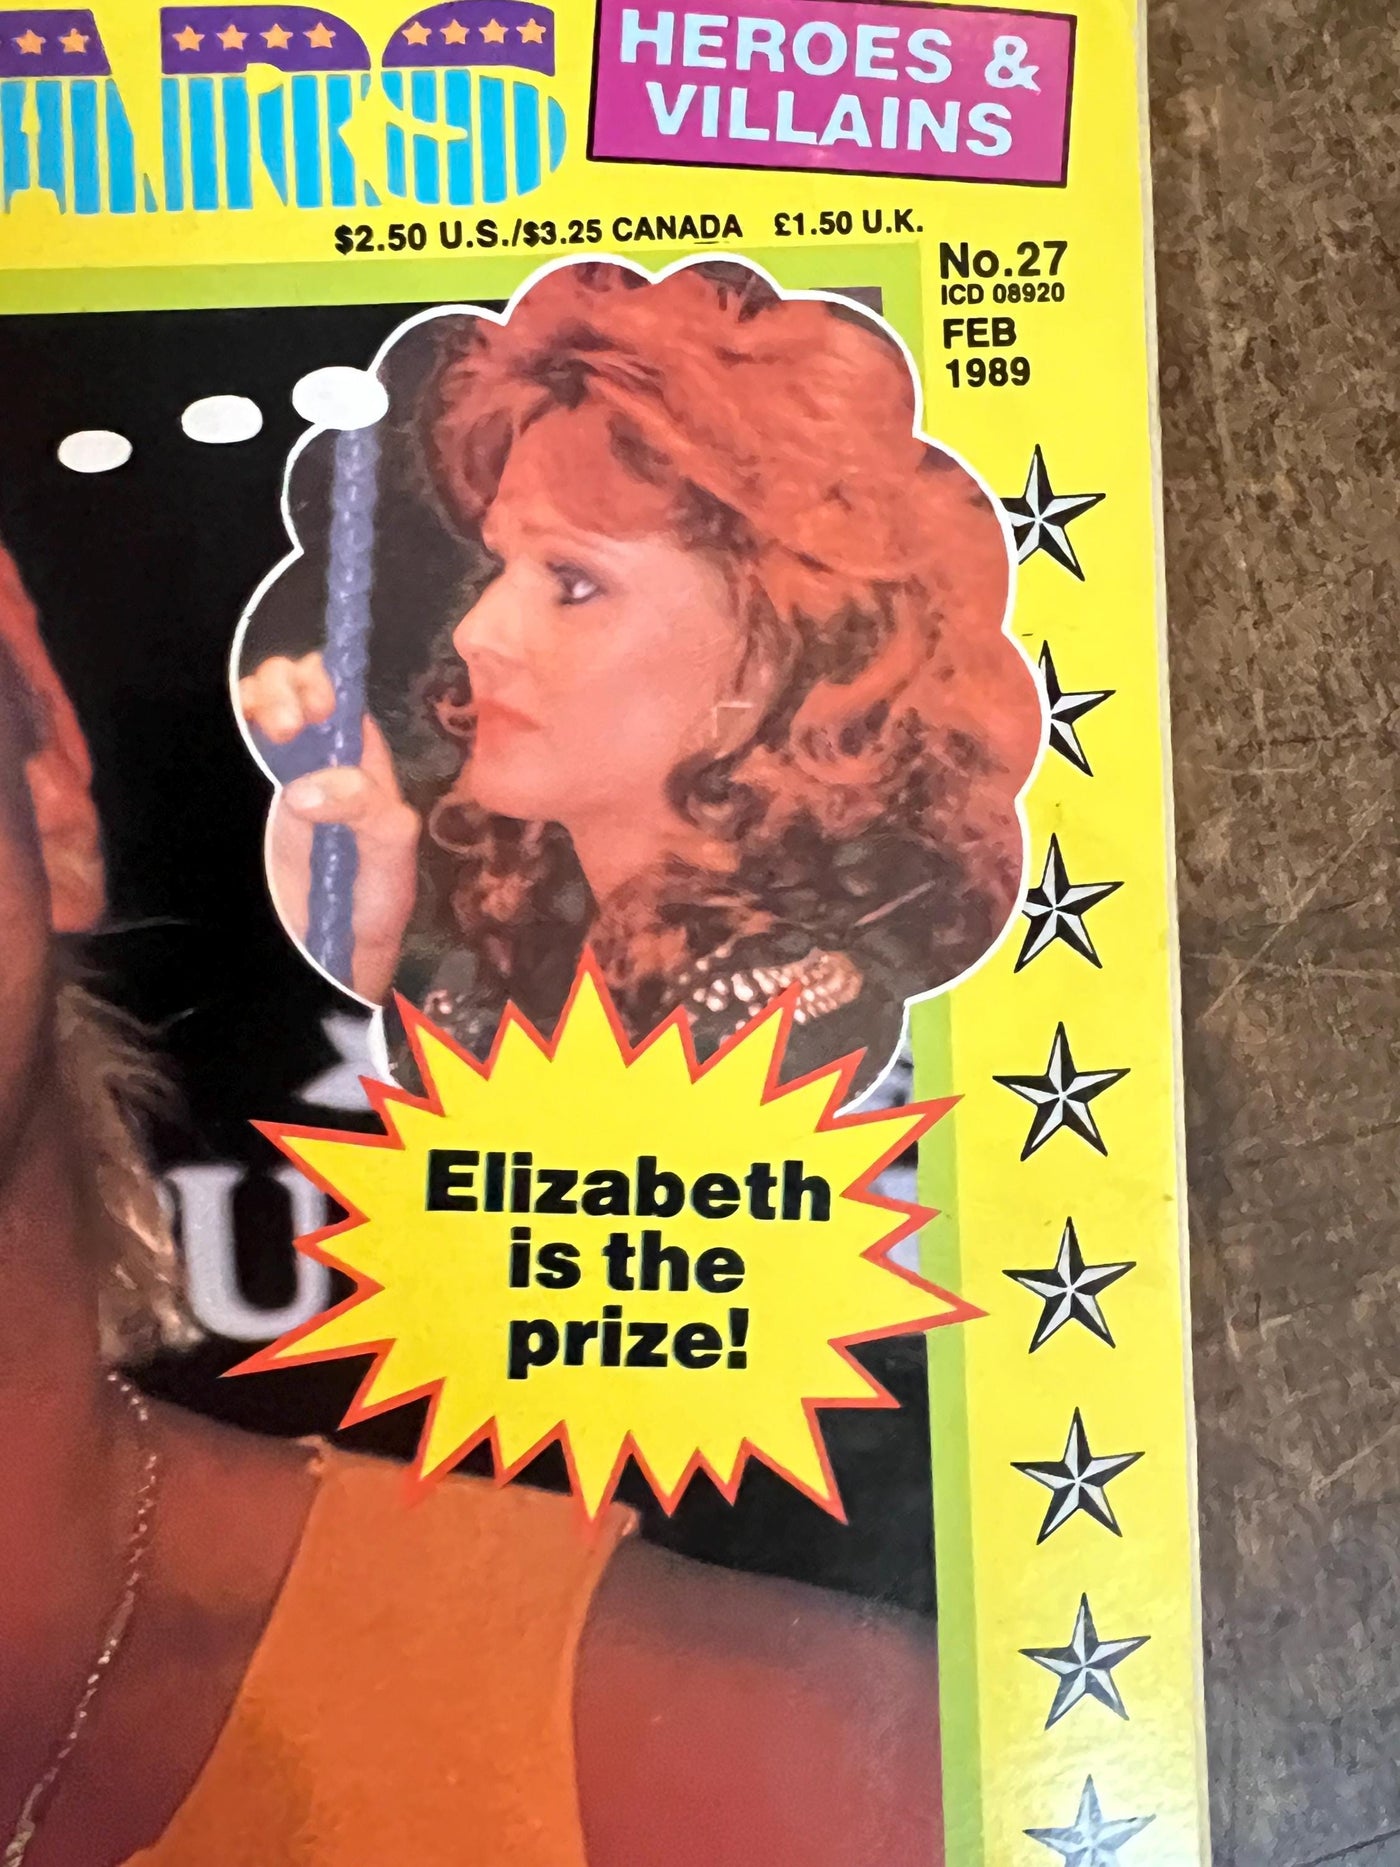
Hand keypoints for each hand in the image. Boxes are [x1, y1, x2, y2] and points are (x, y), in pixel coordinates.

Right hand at [239, 655, 419, 1001]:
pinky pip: (227, 746)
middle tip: (289, 722)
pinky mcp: (240, 799)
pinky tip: (236, 731)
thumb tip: (306, 788)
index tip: (318, 706)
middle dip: (285, 684)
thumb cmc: (373, 900)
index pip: (339, 694)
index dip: (325, 682)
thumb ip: (367, 809)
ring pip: (255, 709)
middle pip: (292, 688)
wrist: (332, 951)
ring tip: (271, 728)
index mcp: (360, 758)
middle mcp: (316, 756)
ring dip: (258, 699)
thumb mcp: (389, 850)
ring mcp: (272, 776)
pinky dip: (227, 725)